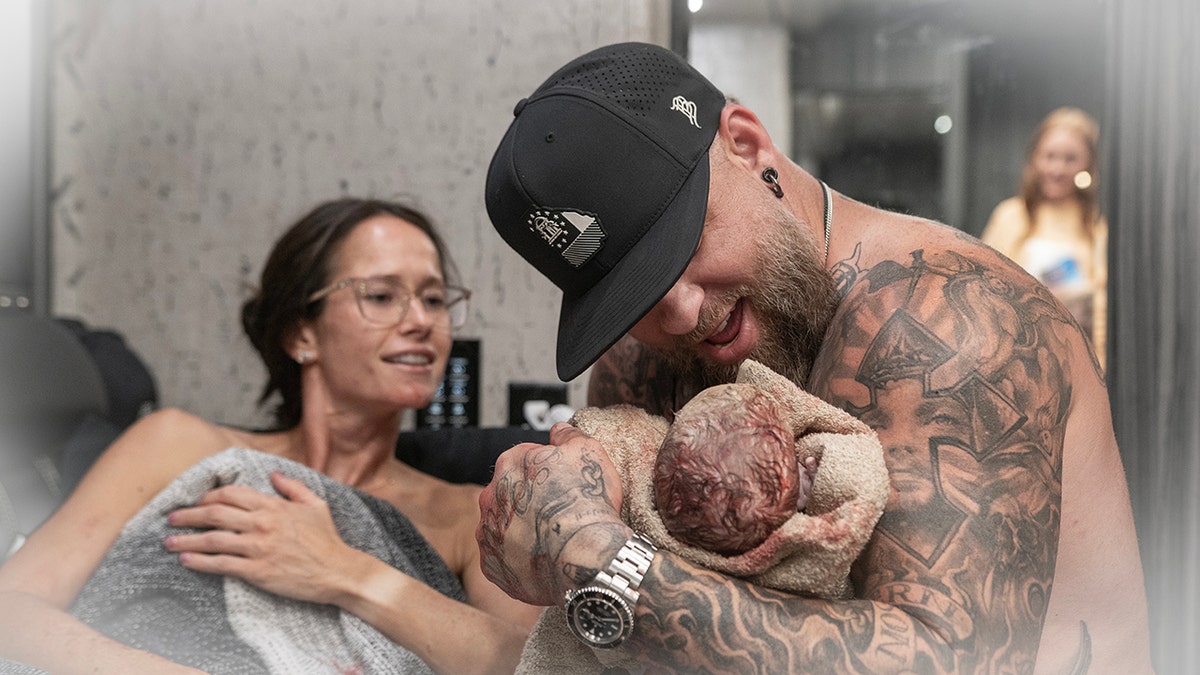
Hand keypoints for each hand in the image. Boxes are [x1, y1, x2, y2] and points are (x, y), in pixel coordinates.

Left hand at [164, 472, 356, 604]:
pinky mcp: (258, 571)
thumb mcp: (316, 505)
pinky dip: (200, 561)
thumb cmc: (328, 540)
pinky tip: (186, 560)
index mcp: (274, 506)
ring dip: (187, 539)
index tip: (197, 502)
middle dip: (189, 515)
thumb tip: (273, 474)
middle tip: (172, 518)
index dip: (209, 496)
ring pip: (213, 539)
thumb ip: (293, 487)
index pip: (232, 494)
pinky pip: (221, 564)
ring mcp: (259, 548)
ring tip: (169, 541)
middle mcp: (263, 524)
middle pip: (215, 514)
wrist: (338, 571)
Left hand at [476, 423, 629, 605]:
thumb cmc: (587, 502)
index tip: (562, 485)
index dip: (547, 473)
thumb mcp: (588, 451)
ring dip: (522, 531)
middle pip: (511, 494)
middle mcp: (491, 496)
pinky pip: (503, 560)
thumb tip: (559, 430)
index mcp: (511, 463)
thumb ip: (569, 435)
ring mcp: (489, 533)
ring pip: (504, 527)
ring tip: (552, 540)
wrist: (584, 556)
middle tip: (558, 513)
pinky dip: (518, 560)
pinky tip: (542, 561)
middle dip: (530, 502)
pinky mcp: (491, 565)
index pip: (524, 461)